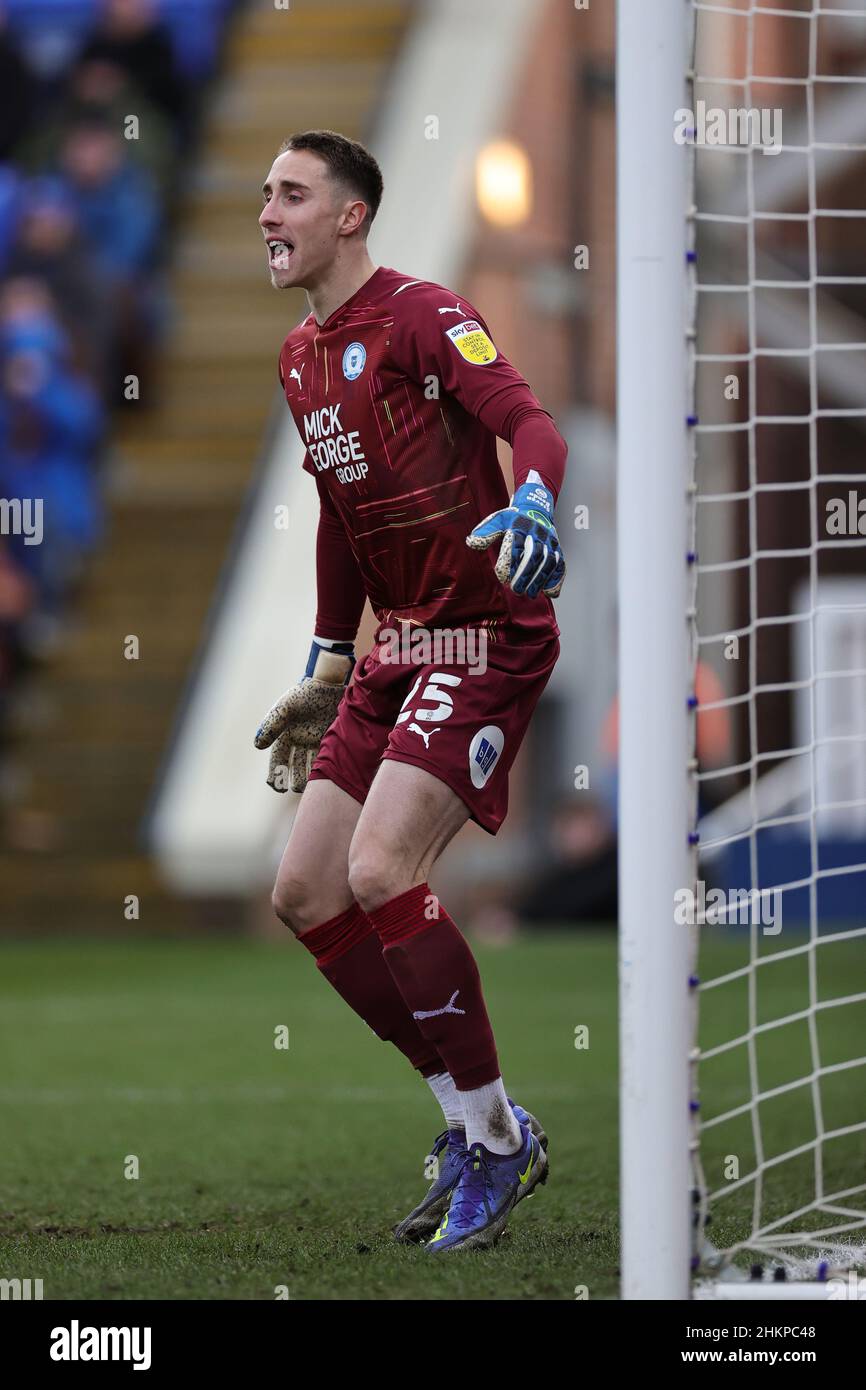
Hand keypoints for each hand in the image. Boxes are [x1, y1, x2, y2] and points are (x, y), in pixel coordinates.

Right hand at [254, 640, 353, 792]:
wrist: (329, 685)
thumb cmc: (304, 694)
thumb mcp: (285, 708)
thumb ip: (272, 725)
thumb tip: (257, 745)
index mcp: (285, 735)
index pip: (278, 760)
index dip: (275, 775)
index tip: (276, 786)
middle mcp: (299, 742)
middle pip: (294, 767)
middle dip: (294, 779)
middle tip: (296, 787)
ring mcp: (315, 742)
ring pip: (310, 766)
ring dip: (309, 777)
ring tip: (311, 784)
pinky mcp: (330, 741)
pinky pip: (325, 759)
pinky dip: (323, 768)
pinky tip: (325, 776)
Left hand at [466, 480, 564, 597]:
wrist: (536, 507)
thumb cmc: (514, 518)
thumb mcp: (498, 520)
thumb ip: (486, 532)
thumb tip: (471, 542)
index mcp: (519, 526)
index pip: (514, 547)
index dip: (508, 564)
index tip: (503, 578)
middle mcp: (536, 533)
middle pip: (533, 556)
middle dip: (525, 575)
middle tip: (517, 590)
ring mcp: (549, 541)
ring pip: (548, 561)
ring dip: (540, 580)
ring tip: (531, 594)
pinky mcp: (557, 548)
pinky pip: (560, 563)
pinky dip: (557, 578)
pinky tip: (550, 592)